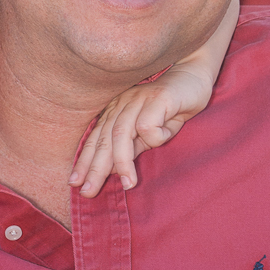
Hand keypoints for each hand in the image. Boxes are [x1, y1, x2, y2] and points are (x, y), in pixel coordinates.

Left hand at [69, 69, 210, 196]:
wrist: (196, 78)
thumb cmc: (172, 109)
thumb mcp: (150, 134)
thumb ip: (133, 149)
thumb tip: (113, 171)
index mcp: (115, 111)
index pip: (95, 139)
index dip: (84, 161)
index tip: (74, 182)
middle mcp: (121, 104)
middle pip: (103, 139)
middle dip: (95, 168)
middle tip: (88, 191)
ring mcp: (137, 99)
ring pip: (121, 134)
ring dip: (122, 162)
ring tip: (128, 185)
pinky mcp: (156, 98)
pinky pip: (148, 126)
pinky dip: (155, 138)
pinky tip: (164, 135)